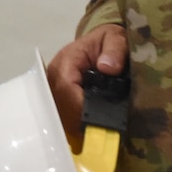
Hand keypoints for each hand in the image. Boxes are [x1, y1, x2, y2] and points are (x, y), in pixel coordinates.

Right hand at [47, 25, 126, 146]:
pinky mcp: (60, 98)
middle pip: (60, 107)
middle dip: (81, 122)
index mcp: (66, 61)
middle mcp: (54, 76)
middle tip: (105, 132)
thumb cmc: (108, 41)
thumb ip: (114, 50)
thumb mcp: (116, 39)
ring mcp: (55, 89)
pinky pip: (64, 116)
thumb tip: (107, 68)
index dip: (80, 106)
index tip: (101, 120)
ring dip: (79, 125)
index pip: (65, 88)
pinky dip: (78, 124)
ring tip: (100, 131)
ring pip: (60, 115)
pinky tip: (93, 128)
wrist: (102, 43)